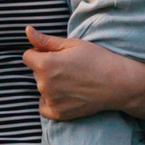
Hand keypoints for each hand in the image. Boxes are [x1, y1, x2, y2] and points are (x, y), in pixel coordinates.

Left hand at [21, 34, 144, 125]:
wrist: (117, 83)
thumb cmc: (96, 59)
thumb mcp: (72, 44)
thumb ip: (45, 40)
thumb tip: (27, 31)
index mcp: (45, 64)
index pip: (27, 56)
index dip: (40, 53)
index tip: (56, 54)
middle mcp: (43, 84)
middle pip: (36, 72)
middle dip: (46, 68)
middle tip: (69, 67)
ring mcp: (51, 100)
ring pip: (41, 88)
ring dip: (50, 84)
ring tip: (72, 81)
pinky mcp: (58, 113)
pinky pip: (44, 107)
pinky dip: (51, 101)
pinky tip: (67, 95)